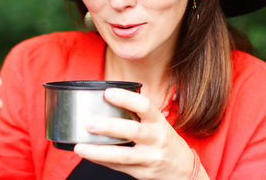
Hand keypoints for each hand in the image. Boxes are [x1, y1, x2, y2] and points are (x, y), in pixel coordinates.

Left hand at [74, 88, 194, 179]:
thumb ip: (138, 115)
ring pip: (123, 155)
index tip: (107, 93)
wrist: (184, 170)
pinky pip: (118, 167)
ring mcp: (150, 158)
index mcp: (159, 122)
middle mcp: (156, 139)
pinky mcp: (142, 173)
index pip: (145, 106)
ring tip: (81, 146)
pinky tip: (89, 155)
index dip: (126, 98)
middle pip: (133, 131)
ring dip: (99, 151)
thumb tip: (107, 100)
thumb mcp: (158, 124)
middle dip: (109, 126)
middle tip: (89, 122)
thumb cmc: (165, 141)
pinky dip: (101, 161)